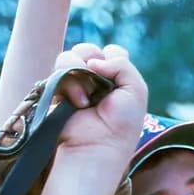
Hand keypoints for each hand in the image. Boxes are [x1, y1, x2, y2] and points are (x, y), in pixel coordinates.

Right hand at [48, 43, 146, 157]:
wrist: (98, 145)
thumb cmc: (122, 124)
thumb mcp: (136, 90)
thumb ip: (122, 65)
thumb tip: (94, 62)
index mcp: (115, 78)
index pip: (111, 52)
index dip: (112, 57)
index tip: (115, 73)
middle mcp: (94, 79)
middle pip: (87, 49)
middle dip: (90, 56)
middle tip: (96, 77)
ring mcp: (74, 85)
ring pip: (69, 57)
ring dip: (78, 70)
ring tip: (87, 98)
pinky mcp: (57, 92)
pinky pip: (58, 72)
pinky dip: (70, 84)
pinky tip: (79, 103)